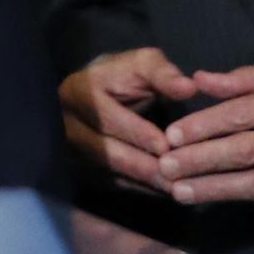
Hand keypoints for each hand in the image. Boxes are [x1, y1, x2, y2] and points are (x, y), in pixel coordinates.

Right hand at [59, 47, 197, 190]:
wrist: (98, 93)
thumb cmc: (125, 76)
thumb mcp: (143, 64)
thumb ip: (164, 74)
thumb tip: (188, 87)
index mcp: (77, 92)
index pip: (106, 117)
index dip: (136, 132)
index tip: (166, 146)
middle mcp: (66, 124)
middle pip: (103, 151)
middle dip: (141, 165)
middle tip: (174, 175)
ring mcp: (70, 151)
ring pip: (107, 172)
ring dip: (142, 182)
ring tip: (175, 188)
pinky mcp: (81, 170)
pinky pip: (111, 184)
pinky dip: (139, 188)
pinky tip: (164, 190)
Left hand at [158, 59, 253, 207]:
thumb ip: (251, 78)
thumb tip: (202, 80)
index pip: (243, 114)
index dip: (204, 127)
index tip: (173, 137)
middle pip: (247, 152)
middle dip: (201, 163)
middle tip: (166, 170)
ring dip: (219, 191)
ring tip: (184, 193)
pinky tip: (227, 203)